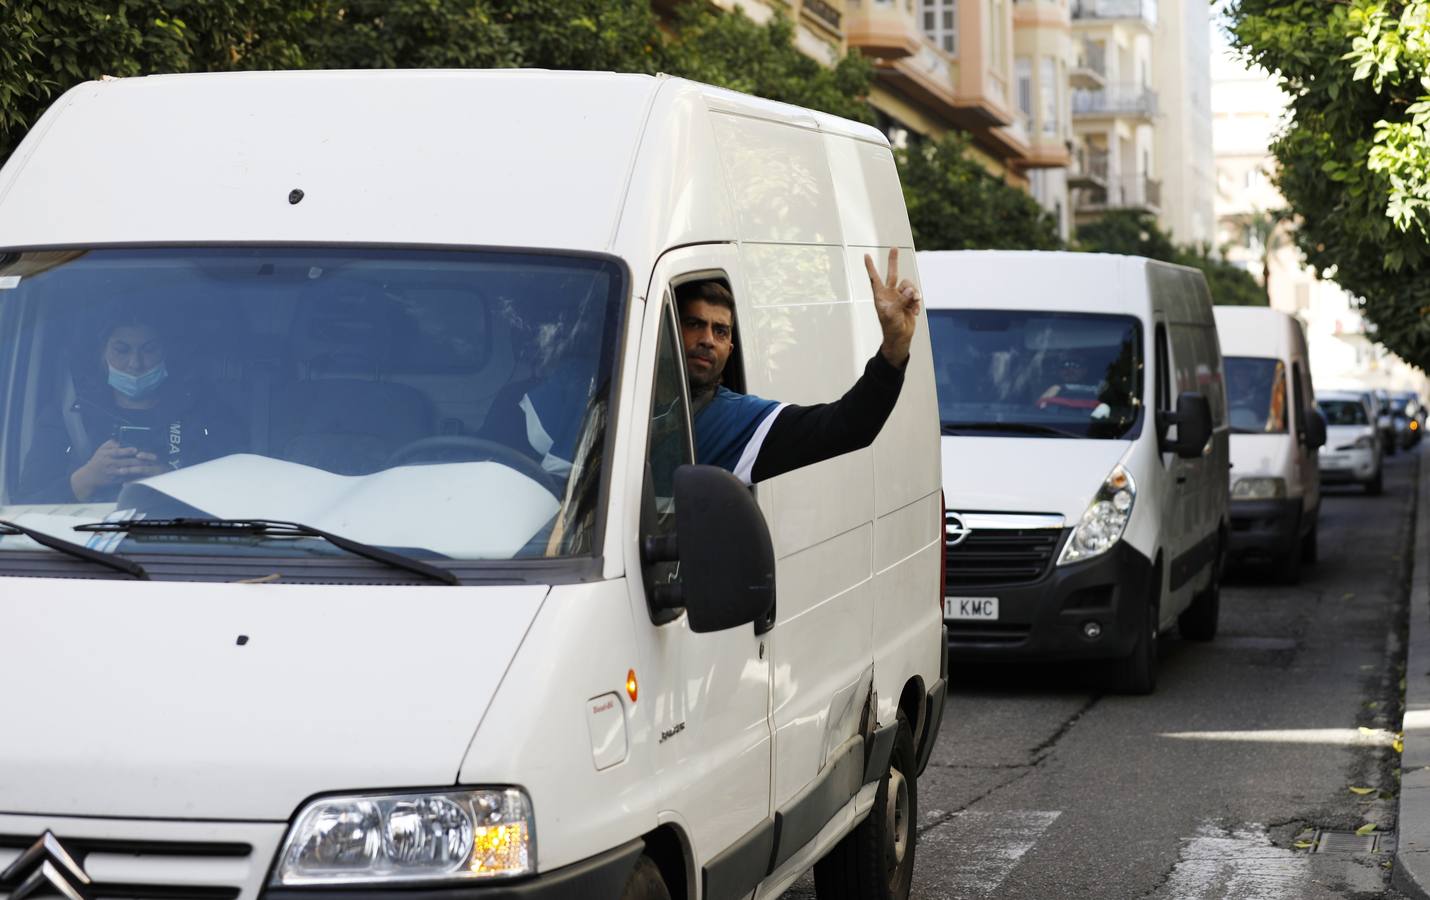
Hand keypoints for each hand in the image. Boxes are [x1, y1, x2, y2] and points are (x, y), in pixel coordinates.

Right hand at [70, 439, 166, 500]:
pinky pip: (126, 478)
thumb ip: (110, 444)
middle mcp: (109, 463)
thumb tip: (120, 440)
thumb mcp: (101, 450)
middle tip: (149, 459)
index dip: (126, 451)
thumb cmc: (97, 461)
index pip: (117, 452)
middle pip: (125, 462)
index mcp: (106, 454)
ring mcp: (112, 473)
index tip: (136, 450)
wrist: (88, 477)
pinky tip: (143, 475)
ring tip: (148, 467)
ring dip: (138, 469)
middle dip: (137, 461)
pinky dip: (134, 477)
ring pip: (127, 471)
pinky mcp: (114, 480)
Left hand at [864, 248, 921, 367]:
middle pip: (892, 273)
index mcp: (880, 295)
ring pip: (909, 285)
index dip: (870, 267)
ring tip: (913, 305)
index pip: (874, 278)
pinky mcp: (909, 301)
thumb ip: (901, 300)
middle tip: (894, 247)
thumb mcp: (893, 313)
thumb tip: (911, 290)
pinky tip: (915, 312)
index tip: (866, 255)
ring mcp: (900, 296)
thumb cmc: (891, 327)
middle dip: (893, 261)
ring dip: (913, 294)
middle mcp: (890, 293)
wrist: (900, 337)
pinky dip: (916, 303)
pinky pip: (916, 295)